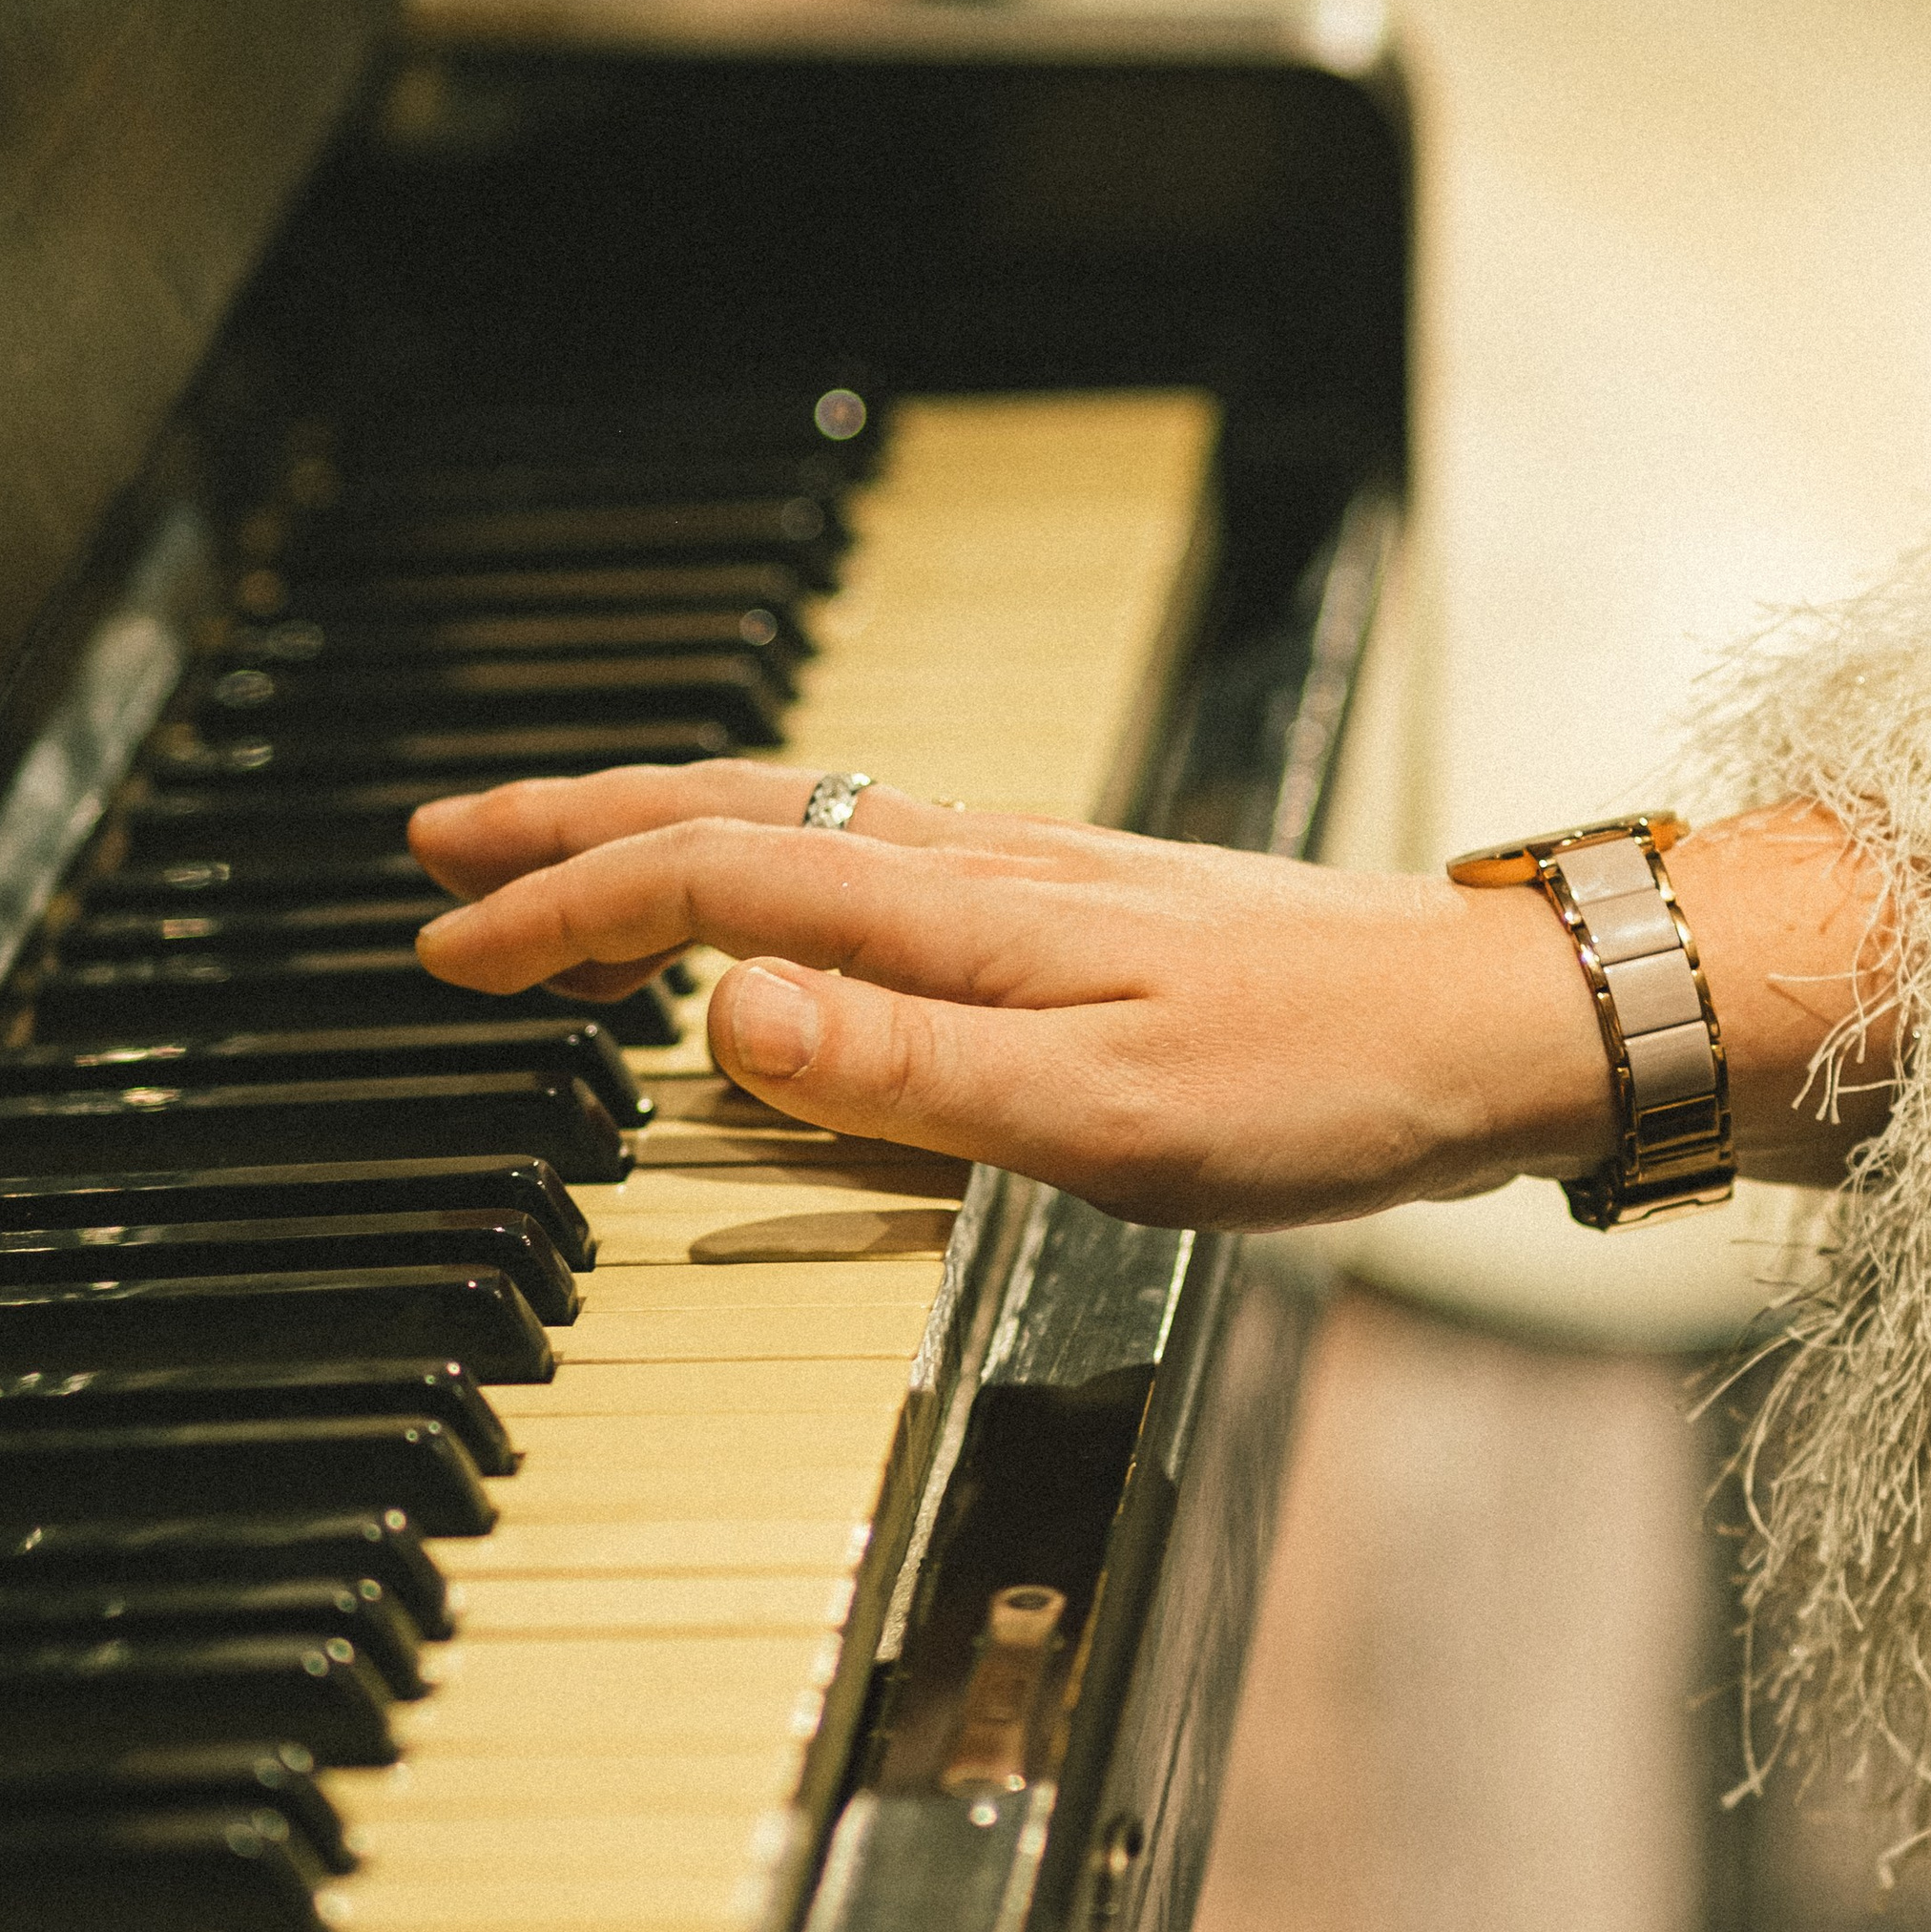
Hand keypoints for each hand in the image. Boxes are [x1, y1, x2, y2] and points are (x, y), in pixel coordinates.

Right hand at [408, 766, 1898, 1231]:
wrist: (1493, 1026)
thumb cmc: (1320, 1084)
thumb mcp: (1101, 1118)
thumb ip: (900, 1075)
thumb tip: (718, 1015)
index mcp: (958, 914)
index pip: (706, 887)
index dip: (560, 915)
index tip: (446, 955)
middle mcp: (977, 867)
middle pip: (728, 813)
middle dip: (567, 822)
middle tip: (437, 840)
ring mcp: (1027, 875)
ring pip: (793, 819)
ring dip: (656, 827)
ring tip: (560, 853)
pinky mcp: (1076, 906)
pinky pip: (868, 851)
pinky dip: (765, 856)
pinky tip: (775, 896)